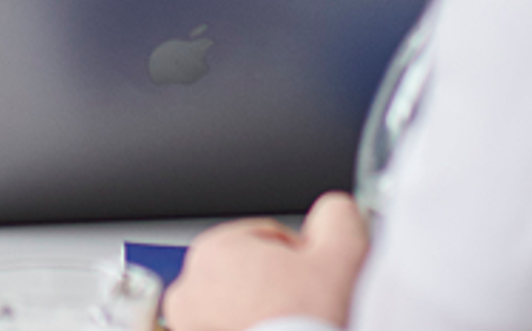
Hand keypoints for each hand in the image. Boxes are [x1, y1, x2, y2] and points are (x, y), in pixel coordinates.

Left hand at [165, 193, 368, 330]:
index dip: (301, 261)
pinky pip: (230, 330)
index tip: (315, 286)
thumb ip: (337, 218)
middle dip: (280, 291)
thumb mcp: (342, 259)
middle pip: (251, 276)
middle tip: (305, 316)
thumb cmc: (307, 329)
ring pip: (239, 309)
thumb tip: (333, 212)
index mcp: (214, 251)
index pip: (268, 240)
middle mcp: (189, 289)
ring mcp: (189, 329)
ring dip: (262, 318)